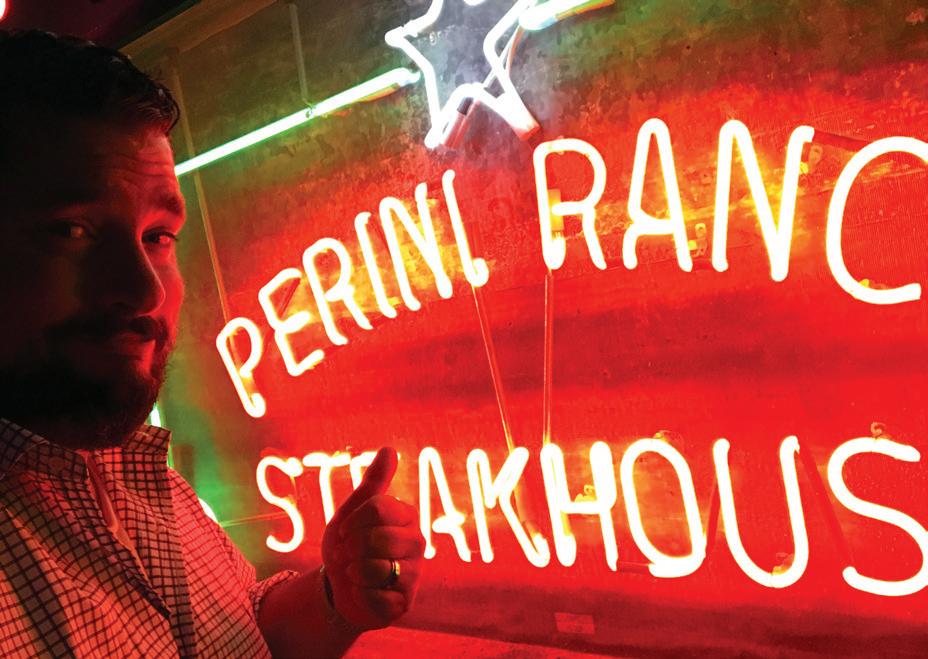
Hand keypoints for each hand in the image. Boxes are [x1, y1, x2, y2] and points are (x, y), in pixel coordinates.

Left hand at [321, 447, 423, 629]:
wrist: (340, 588)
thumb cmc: (349, 545)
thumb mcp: (353, 511)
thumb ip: (373, 482)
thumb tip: (389, 449)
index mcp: (406, 515)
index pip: (378, 507)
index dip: (353, 521)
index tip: (346, 530)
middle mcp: (417, 542)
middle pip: (375, 538)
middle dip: (350, 549)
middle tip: (347, 555)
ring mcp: (414, 574)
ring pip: (374, 569)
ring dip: (353, 573)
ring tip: (355, 574)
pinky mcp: (405, 602)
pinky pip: (375, 597)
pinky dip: (360, 596)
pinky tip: (364, 593)